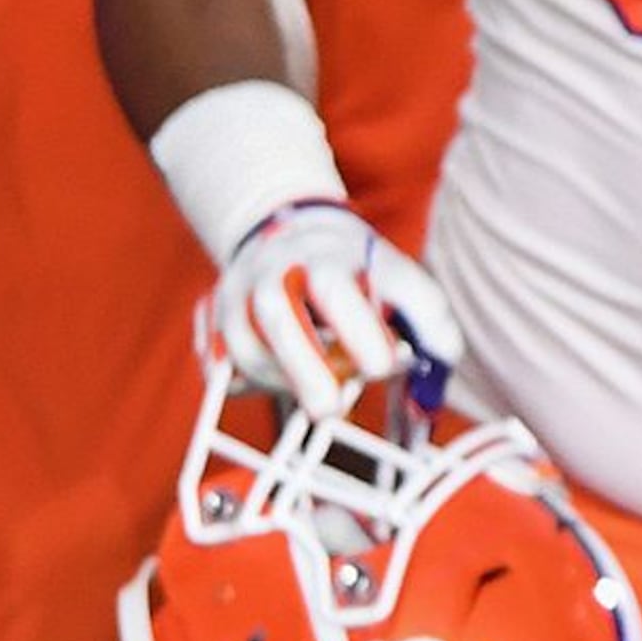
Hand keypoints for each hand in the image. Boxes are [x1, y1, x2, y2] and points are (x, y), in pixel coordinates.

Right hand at [207, 201, 462, 416]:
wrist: (288, 231)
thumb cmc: (355, 270)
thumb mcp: (400, 279)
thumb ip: (430, 322)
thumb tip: (435, 383)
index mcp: (326, 256)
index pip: (336, 291)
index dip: (360, 336)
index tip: (385, 365)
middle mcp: (272, 271)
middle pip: (276, 319)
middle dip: (305, 371)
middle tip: (331, 409)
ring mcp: (233, 296)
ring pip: (245, 351)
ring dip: (283, 381)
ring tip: (319, 384)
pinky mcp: (207, 323)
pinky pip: (220, 368)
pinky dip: (248, 384)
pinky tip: (279, 375)